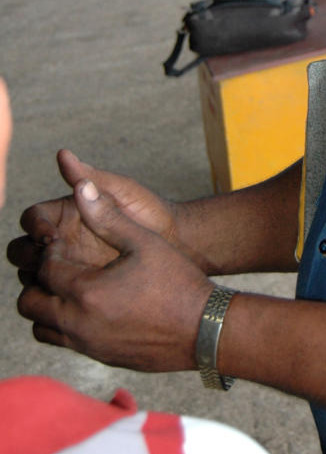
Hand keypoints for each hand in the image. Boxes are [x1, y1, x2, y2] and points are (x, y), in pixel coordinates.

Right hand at [7, 149, 178, 283]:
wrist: (176, 246)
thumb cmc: (150, 212)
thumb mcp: (123, 192)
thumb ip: (92, 178)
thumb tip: (63, 154)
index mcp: (67, 213)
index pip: (32, 218)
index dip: (34, 226)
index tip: (50, 237)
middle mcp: (63, 239)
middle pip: (22, 249)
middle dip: (28, 255)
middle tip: (49, 263)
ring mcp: (71, 265)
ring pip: (33, 275)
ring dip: (37, 280)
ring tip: (58, 284)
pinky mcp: (81, 289)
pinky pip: (55, 296)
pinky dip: (54, 299)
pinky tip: (70, 300)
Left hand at [17, 178, 213, 371]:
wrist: (204, 330)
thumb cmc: (177, 282)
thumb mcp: (144, 242)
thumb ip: (107, 216)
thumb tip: (80, 187)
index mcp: (87, 291)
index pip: (44, 270)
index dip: (51, 253)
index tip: (68, 244)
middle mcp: (79, 323)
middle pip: (30, 303)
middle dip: (40, 281)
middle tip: (65, 266)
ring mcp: (88, 345)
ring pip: (40, 328)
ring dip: (48, 306)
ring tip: (74, 287)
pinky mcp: (99, 358)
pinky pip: (63, 342)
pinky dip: (64, 325)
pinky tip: (92, 306)